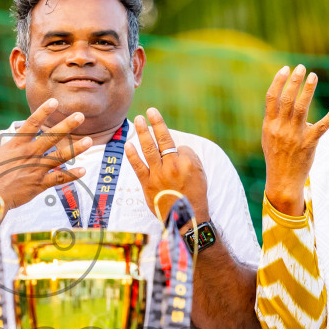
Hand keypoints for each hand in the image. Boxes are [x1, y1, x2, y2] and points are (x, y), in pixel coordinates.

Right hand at [0, 97, 93, 210]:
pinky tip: (83, 170)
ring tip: (89, 140)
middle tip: (80, 115)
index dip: (43, 111)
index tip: (55, 101)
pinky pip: (58, 178)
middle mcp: (28, 154)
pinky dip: (71, 175)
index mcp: (16, 144)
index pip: (31, 124)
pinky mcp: (39, 184)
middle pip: (51, 137)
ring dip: (75, 149)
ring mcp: (35, 169)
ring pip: (59, 156)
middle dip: (67, 125)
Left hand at [126, 109, 208, 226]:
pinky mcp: (147, 184)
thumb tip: (177, 149)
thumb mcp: (200, 174)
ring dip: (142, 133)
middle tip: (148, 111)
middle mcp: (172, 166)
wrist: (186, 218)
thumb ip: (189, 158)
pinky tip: (128, 144)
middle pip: (162, 140)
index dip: (175, 144)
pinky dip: (132, 155)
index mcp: (187, 162)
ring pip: (149, 149)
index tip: (165, 134)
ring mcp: (158, 175)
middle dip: (154, 123)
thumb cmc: (194, 195)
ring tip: (138, 120)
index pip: (177, 145)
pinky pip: (137, 167)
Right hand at [262, 65, 328, 217]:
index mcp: (269, 125)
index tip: (285, 69)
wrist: (282, 181)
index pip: (271, 98)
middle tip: (302, 68)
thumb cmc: (276, 157)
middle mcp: (281, 128)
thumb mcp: (269, 137)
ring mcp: (295, 136)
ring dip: (308, 90)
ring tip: (313, 76)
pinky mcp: (309, 144)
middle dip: (294, 81)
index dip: (278, 81)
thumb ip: (274, 119)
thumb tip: (282, 100)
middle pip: (287, 99)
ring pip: (302, 108)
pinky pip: (322, 127)